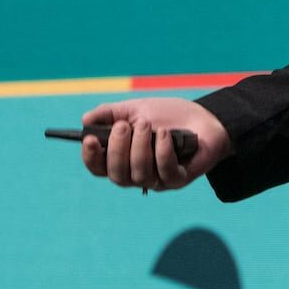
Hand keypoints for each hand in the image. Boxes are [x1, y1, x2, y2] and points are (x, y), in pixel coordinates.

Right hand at [77, 97, 231, 191]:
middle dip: (118, 149)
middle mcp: (137, 173)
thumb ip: (111, 114)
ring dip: (141, 146)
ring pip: (139, 174)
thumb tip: (85, 120)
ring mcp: (157, 179)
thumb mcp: (136, 109)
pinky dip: (162, 151)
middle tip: (125, 125)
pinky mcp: (177, 179)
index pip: (99, 168)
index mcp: (123, 158)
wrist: (203, 117)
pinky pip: (164, 172)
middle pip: (117, 175)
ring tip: (147, 124)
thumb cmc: (167, 115)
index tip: (90, 139)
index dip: (91, 157)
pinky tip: (164, 134)